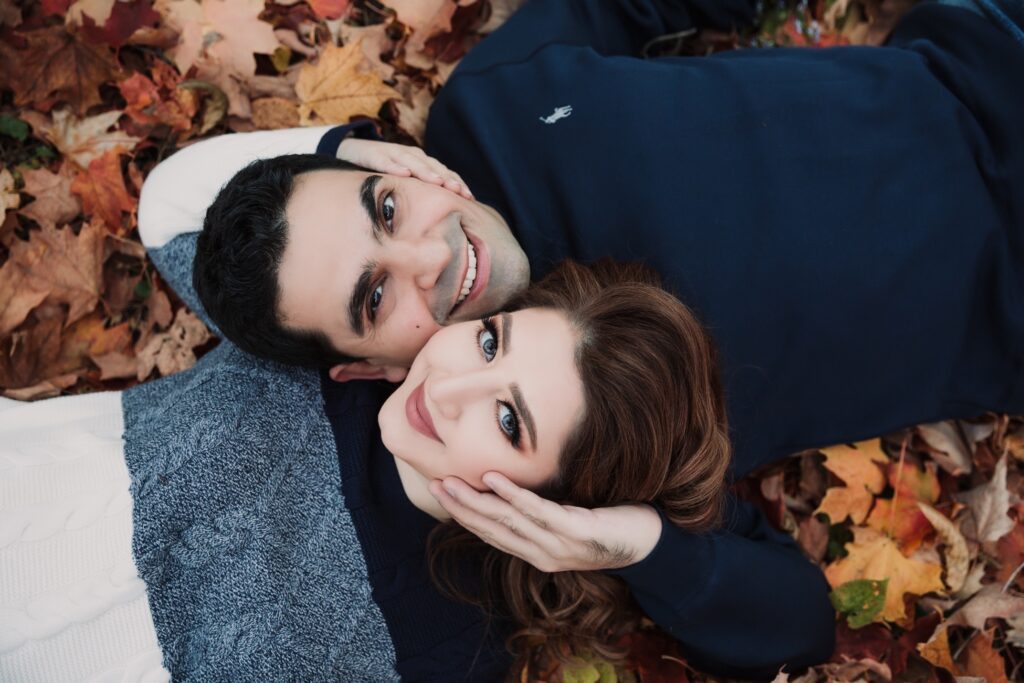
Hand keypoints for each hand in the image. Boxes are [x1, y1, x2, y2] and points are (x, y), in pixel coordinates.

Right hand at [337, 137, 472, 199]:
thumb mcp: (405, 182)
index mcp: (421, 162)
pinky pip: (385, 160)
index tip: (469, 197)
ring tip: (438, 182)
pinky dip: (395, 166)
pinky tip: (404, 174)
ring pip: (412, 162)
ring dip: (426, 171)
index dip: (456, 182)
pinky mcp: (374, 153)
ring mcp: (392, 153)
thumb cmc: (384, 171)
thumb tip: (443, 218)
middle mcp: (411, 155)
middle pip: (432, 166)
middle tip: (458, 191)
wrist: (353, 151)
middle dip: (446, 178)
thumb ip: (421, 194)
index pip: (443, 172)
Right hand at [429, 472, 662, 572]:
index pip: (492, 534)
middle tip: (434, 485)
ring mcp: (559, 546)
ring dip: (477, 501)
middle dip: (461, 507)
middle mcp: (544, 554)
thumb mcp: (571, 519)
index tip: (440, 492)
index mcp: (538, 553)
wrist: (654, 542)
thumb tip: (518, 487)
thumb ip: (544, 511)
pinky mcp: (576, 532)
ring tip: (454, 482)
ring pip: (508, 522)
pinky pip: (539, 512)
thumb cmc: (611, 524)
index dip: (464, 514)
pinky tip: (495, 479)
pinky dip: (514, 496)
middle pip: (492, 529)